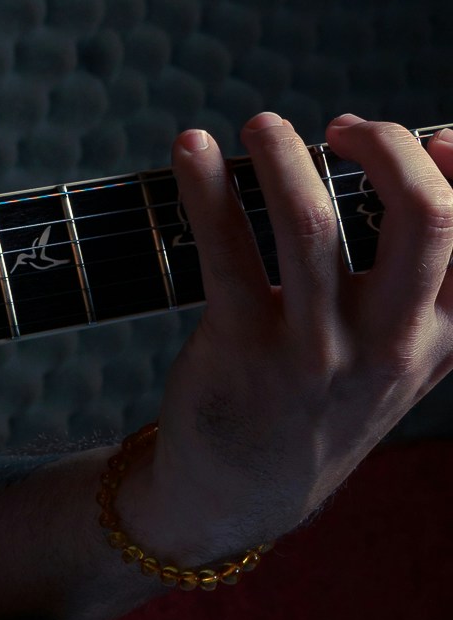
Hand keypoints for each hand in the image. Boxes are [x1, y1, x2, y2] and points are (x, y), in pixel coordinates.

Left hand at [129, 114, 452, 563]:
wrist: (244, 494)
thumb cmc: (327, 399)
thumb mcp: (408, 355)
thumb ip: (436, 275)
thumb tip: (445, 145)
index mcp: (438, 335)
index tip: (425, 136)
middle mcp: (389, 341)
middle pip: (428, 218)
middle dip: (389, 147)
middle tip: (342, 129)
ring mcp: (315, 347)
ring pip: (313, 225)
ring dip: (284, 154)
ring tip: (261, 125)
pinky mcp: (242, 347)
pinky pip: (226, 251)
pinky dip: (205, 187)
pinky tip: (191, 147)